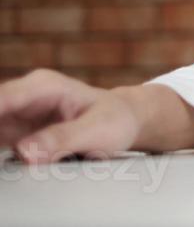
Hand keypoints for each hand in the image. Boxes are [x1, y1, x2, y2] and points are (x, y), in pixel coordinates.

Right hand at [0, 69, 142, 162]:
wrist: (124, 118)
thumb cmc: (115, 118)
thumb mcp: (97, 129)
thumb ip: (62, 139)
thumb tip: (25, 153)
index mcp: (43, 86)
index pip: (2, 100)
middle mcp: (25, 96)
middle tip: (1, 153)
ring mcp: (18, 113)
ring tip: (5, 159)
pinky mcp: (15, 130)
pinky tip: (7, 162)